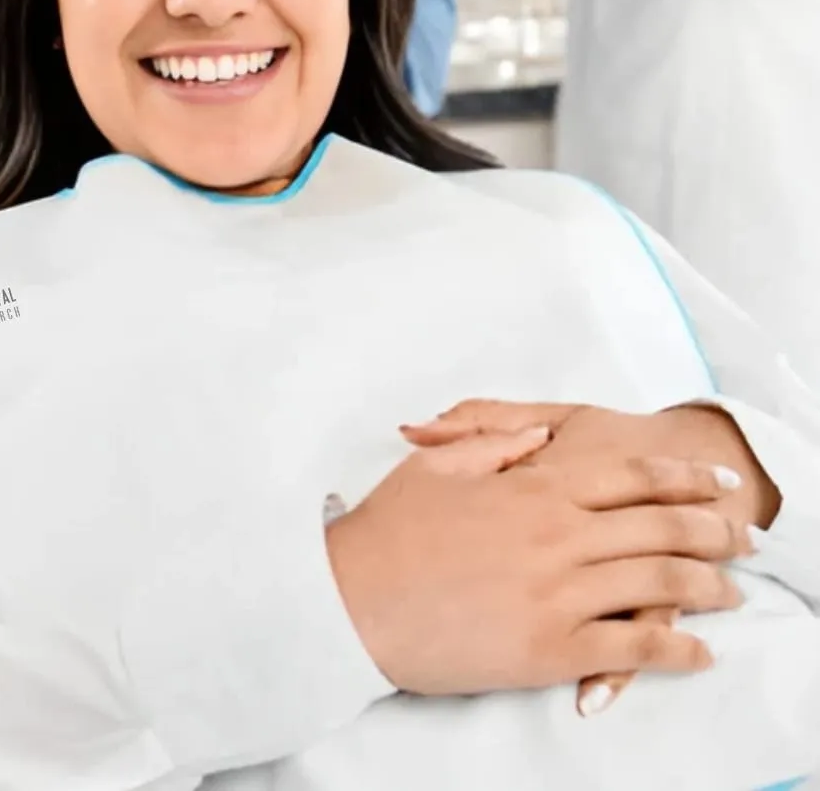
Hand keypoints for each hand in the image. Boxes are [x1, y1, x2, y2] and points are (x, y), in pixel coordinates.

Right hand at [401, 399, 779, 712]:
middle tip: (743, 536)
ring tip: (733, 591)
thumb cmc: (389, 531)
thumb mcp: (438, 466)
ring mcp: (558, 594)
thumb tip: (537, 444)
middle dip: (712, 530)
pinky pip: (631, 650)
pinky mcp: (550, 651)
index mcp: (534, 487)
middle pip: (659, 527)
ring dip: (707, 588)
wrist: (352, 599)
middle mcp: (558, 536)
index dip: (682, 476)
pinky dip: (674, 650)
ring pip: (657, 585)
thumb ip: (493, 444)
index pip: (630, 476)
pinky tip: (698, 651)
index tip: (716, 479)